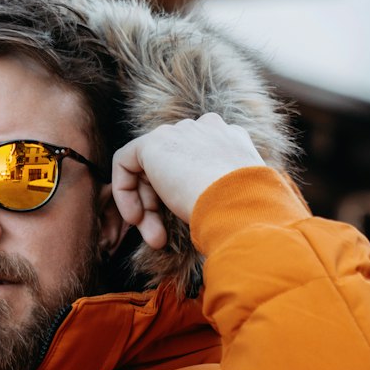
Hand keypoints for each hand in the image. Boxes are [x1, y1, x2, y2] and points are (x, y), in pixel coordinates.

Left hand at [111, 114, 264, 248]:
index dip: (183, 197)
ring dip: (146, 207)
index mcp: (231, 141)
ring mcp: (181, 132)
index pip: (196, 163)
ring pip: (150, 168)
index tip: (184, 224)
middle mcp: (206, 129)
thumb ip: (217, 193)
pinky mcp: (154, 142)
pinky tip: (136, 218)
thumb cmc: (245, 211)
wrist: (240, 203)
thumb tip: (200, 210)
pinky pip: (125, 162)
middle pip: (171, 166)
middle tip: (161, 239)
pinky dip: (125, 191)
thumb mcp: (235, 199)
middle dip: (161, 206)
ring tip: (154, 238)